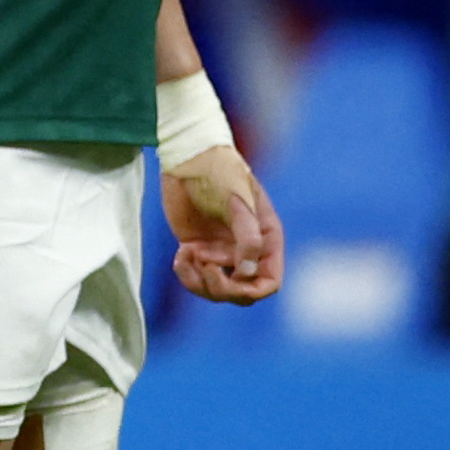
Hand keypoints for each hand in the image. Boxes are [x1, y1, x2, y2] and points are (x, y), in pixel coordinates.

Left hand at [166, 142, 285, 304]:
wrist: (189, 157)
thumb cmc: (221, 173)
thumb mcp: (238, 203)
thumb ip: (247, 238)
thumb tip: (247, 274)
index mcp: (266, 240)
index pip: (269, 282)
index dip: (252, 290)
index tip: (231, 276)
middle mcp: (246, 250)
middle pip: (242, 292)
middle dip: (222, 288)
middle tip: (203, 265)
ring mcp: (220, 251)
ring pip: (216, 289)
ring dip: (199, 282)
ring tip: (187, 255)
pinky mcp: (197, 249)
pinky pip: (194, 277)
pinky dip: (185, 274)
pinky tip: (180, 254)